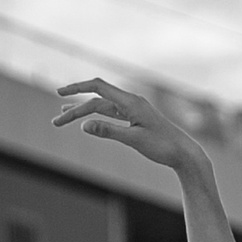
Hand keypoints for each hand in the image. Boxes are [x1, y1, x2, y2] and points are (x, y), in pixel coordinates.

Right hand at [52, 75, 206, 174]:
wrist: (184, 153)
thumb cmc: (163, 147)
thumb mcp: (134, 140)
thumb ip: (108, 131)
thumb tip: (83, 125)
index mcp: (130, 102)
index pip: (98, 87)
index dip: (77, 88)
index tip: (60, 94)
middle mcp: (131, 102)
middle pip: (96, 101)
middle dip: (75, 110)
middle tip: (56, 122)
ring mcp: (133, 110)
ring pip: (102, 107)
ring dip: (83, 112)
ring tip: (63, 116)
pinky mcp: (136, 119)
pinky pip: (112, 114)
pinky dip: (97, 117)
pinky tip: (88, 121)